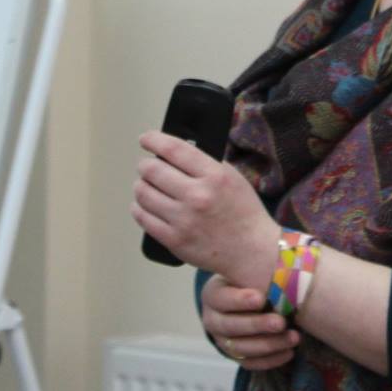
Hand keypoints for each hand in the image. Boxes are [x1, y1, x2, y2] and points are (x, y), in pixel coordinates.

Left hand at [131, 131, 278, 288]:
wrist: (252, 251)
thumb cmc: (243, 212)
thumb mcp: (232, 177)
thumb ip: (205, 163)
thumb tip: (174, 151)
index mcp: (214, 176)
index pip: (174, 149)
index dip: (153, 140)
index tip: (146, 139)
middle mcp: (197, 196)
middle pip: (152, 170)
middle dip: (145, 165)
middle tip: (146, 166)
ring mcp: (184, 220)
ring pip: (143, 193)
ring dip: (141, 185)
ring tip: (146, 185)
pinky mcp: (175, 241)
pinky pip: (143, 218)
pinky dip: (139, 208)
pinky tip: (144, 205)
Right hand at [199, 274, 297, 369]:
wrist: (242, 298)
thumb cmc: (247, 281)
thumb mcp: (244, 273)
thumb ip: (254, 275)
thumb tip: (281, 270)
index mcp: (213, 295)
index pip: (221, 299)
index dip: (240, 301)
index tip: (260, 298)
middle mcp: (212, 320)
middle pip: (231, 326)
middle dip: (257, 325)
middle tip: (280, 322)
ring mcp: (222, 341)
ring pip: (242, 348)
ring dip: (270, 344)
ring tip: (293, 337)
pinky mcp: (235, 355)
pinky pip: (251, 363)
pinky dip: (271, 360)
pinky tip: (289, 352)